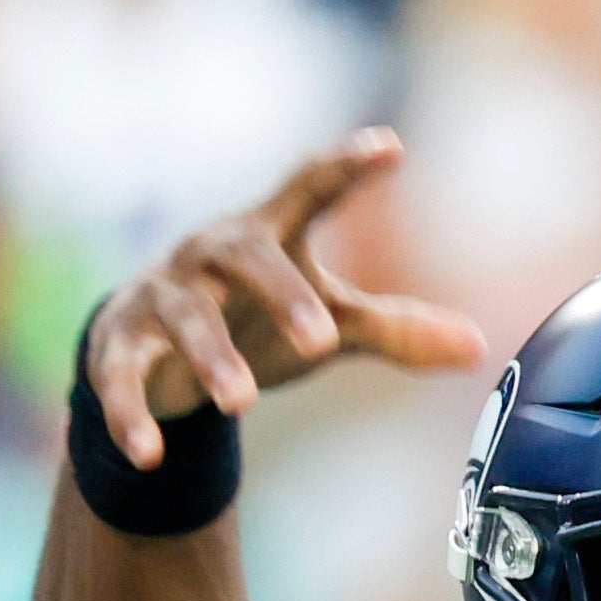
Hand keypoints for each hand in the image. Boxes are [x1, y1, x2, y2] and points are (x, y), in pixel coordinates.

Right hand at [77, 129, 488, 467]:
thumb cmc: (255, 319)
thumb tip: (481, 348)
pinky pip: (121, 375)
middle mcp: (212, 255)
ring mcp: (162, 297)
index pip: (309, 189)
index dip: (345, 168)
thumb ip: (396, 329)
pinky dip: (131, 413)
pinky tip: (148, 452)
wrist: (154, 346)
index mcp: (268, 236)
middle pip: (246, 256)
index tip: (389, 148)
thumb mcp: (327, 320)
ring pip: (185, 318)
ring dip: (212, 357)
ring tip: (242, 402)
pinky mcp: (119, 344)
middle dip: (280, 293)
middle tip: (322, 339)